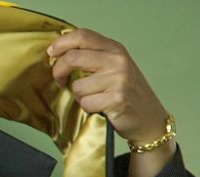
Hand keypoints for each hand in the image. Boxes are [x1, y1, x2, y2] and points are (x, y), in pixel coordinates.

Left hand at [48, 29, 174, 176]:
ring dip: (79, 96)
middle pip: (73, 58)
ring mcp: (118, 79)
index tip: (51, 54)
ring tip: (94, 98)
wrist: (148, 117)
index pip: (82, 36)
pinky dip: (88, 108)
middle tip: (60, 81)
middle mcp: (117, 61)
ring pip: (77, 86)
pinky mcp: (117, 98)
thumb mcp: (112, 67)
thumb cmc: (125, 93)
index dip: (61, 43)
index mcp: (114, 49)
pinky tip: (100, 108)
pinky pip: (86, 103)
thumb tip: (58, 55)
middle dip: (59, 72)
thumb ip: (92, 57)